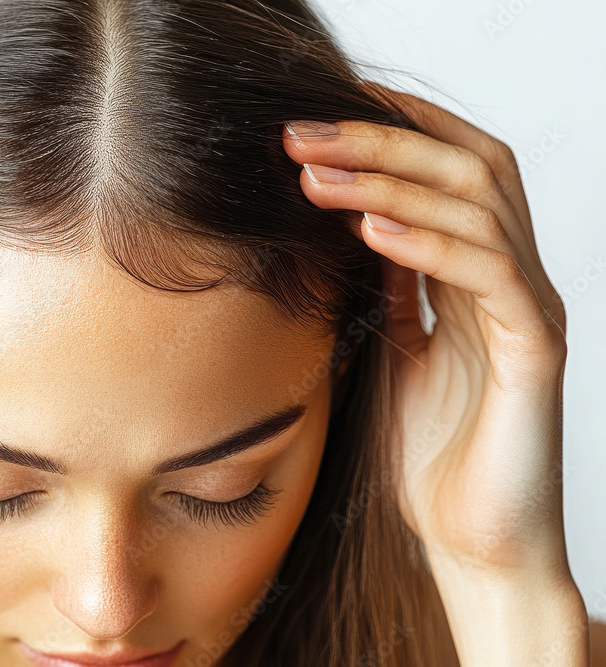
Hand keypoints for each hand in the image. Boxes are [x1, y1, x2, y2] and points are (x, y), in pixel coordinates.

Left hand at [281, 85, 569, 577]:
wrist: (475, 544)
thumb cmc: (433, 456)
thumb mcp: (396, 353)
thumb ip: (390, 291)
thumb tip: (356, 228)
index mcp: (476, 277)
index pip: (450, 171)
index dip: (395, 129)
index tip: (319, 113)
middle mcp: (511, 279)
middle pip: (466, 169)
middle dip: (381, 139)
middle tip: (299, 131)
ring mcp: (529, 310)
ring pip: (479, 207)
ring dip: (391, 181)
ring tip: (316, 172)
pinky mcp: (537, 351)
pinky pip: (489, 276)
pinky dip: (428, 243)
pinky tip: (369, 227)